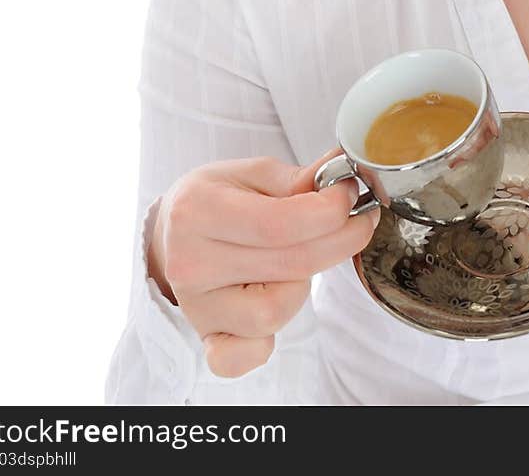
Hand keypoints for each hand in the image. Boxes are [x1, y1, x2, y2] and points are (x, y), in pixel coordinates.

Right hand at [150, 147, 379, 376]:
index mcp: (198, 211)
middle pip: (289, 265)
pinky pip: (243, 357)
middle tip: (357, 221)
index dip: (329, 212)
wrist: (171, 230)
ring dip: (302, 285)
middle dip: (339, 241)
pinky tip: (275, 303)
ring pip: (275, 313)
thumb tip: (344, 171)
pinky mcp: (205, 335)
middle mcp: (190, 262)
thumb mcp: (250, 174)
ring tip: (295, 260)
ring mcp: (196, 305)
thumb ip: (298, 179)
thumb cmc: (216, 198)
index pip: (280, 223)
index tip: (349, 196)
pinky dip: (265, 341)